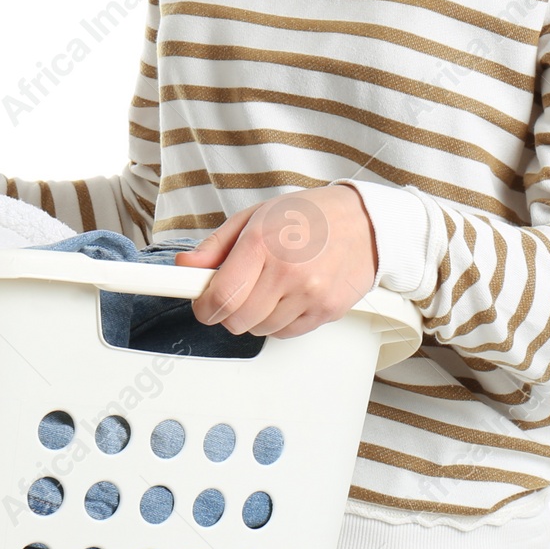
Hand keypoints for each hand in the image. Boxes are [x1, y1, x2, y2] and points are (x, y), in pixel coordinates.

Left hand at [174, 185, 378, 338]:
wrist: (363, 222)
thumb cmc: (308, 215)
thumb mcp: (254, 217)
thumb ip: (216, 246)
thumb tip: (186, 267)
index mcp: (262, 243)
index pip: (220, 297)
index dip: (204, 307)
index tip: (202, 304)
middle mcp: (287, 271)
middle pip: (237, 320)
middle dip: (228, 312)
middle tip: (236, 293)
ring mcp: (310, 294)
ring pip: (261, 330)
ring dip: (256, 316)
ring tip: (269, 287)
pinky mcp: (327, 311)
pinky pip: (286, 333)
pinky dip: (280, 321)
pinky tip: (289, 296)